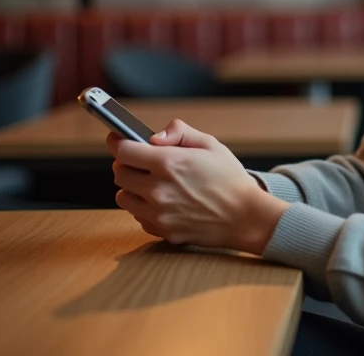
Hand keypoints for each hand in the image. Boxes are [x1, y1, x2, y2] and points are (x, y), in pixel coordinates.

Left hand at [107, 119, 289, 253]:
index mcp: (169, 164)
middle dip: (127, 164)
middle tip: (141, 161)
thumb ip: (179, 132)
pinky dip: (144, 207)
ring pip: (123, 197)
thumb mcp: (210, 144)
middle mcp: (158, 190)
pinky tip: (163, 201)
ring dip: (132, 187)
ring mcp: (158, 213)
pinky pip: (138, 216)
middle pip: (119, 174)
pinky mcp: (162, 230)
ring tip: (151, 183)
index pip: (123, 151)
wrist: (246, 217)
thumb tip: (154, 137)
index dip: (118, 142)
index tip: (117, 139)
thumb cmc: (230, 178)